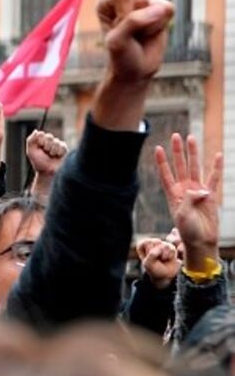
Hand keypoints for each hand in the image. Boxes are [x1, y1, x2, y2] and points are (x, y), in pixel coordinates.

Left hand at [25, 130, 66, 175]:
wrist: (46, 172)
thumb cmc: (38, 162)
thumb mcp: (31, 151)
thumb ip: (30, 140)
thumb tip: (36, 131)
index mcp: (41, 140)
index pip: (41, 134)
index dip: (40, 142)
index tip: (39, 148)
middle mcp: (49, 140)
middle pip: (49, 136)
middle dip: (46, 146)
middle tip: (45, 153)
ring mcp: (57, 144)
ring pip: (56, 142)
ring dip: (52, 151)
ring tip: (51, 156)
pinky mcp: (64, 148)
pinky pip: (62, 146)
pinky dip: (58, 152)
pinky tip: (57, 156)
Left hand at [92, 0, 173, 129]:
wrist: (136, 70)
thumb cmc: (121, 55)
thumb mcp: (118, 41)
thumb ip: (133, 21)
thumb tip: (161, 8)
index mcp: (106, 1)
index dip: (124, 16)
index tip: (118, 30)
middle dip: (136, 21)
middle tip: (130, 34)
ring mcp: (144, 1)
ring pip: (155, 4)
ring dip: (149, 25)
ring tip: (140, 34)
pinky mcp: (161, 7)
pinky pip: (168, 9)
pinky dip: (161, 24)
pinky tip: (151, 31)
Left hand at [136, 238, 179, 288]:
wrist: (164, 276)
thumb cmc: (153, 269)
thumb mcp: (148, 263)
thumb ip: (152, 254)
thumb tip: (163, 246)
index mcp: (143, 245)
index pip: (144, 242)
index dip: (147, 251)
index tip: (147, 257)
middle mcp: (152, 243)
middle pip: (155, 241)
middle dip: (155, 253)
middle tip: (156, 259)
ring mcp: (162, 244)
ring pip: (164, 245)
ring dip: (163, 255)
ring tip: (162, 259)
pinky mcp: (171, 247)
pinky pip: (172, 249)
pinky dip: (170, 256)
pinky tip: (167, 259)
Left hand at [155, 133, 222, 270]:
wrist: (201, 240)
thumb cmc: (188, 230)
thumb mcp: (182, 214)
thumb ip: (189, 198)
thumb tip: (201, 189)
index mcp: (173, 194)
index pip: (166, 173)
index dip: (162, 161)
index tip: (157, 148)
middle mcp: (184, 189)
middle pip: (180, 165)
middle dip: (178, 151)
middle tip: (175, 135)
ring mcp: (197, 190)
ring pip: (195, 166)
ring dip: (193, 153)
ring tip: (191, 138)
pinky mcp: (211, 194)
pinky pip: (214, 178)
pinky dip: (216, 167)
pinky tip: (218, 155)